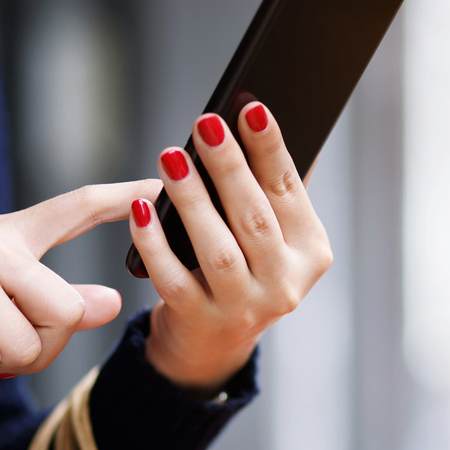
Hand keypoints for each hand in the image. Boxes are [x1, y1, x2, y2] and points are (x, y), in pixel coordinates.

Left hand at [129, 103, 332, 395]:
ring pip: (218, 250)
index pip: (288, 192)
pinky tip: (140, 209)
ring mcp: (244, 309)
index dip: (270, 149)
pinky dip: (155, 243)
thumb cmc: (242, 267)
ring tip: (171, 158)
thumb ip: (270, 189)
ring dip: (192, 200)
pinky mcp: (202, 322)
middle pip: (254, 219)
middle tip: (206, 124)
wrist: (213, 342)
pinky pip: (174, 279)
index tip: (250, 107)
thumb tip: (251, 117)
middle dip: (230, 167)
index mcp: (309, 253)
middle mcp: (285, 285)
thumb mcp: (270, 235)